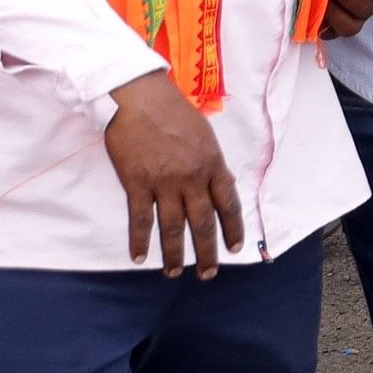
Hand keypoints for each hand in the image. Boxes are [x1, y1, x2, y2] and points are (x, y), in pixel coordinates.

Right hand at [105, 72, 238, 275]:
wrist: (140, 99)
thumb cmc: (174, 112)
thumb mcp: (204, 135)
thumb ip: (210, 163)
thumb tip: (218, 184)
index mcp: (213, 164)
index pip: (228, 203)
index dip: (233, 228)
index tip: (235, 248)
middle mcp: (192, 178)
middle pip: (203, 222)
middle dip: (208, 251)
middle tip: (209, 273)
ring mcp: (164, 182)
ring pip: (173, 226)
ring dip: (175, 253)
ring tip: (175, 273)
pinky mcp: (137, 184)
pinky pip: (140, 219)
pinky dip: (139, 241)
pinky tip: (140, 257)